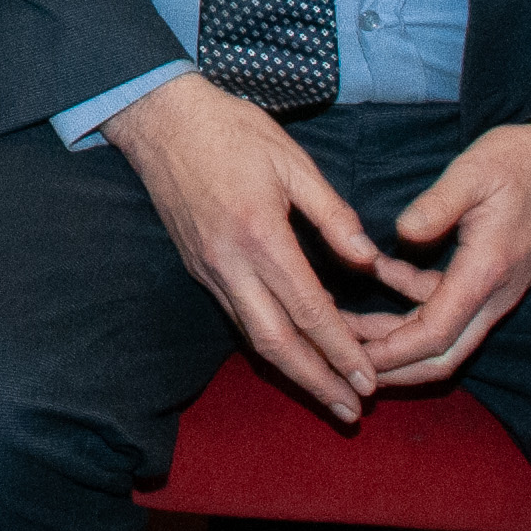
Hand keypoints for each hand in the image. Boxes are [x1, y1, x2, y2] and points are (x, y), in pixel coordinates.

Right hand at [104, 72, 438, 421]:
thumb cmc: (232, 131)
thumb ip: (333, 214)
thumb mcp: (293, 161)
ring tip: (329, 395)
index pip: (308, 309)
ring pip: (253, 337)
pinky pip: (238, 318)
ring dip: (294, 371)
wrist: (161, 120)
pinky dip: (269, 345)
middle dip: (316, 381)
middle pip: (276, 342)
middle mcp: (231, 263)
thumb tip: (369, 261)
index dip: (341, 350)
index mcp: (260, 235)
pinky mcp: (200, 268)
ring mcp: (210, 270)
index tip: (369, 380)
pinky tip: (294, 355)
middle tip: (351, 411)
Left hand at [347, 118, 530, 386]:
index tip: (349, 356)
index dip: (390, 354)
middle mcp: (492, 294)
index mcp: (485, 273)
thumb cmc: (528, 161)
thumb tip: (402, 234)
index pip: (434, 336)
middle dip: (390, 365)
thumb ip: (437, 205)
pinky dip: (410, 297)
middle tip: (340, 359)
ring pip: (442, 334)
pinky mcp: (490, 276)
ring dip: (394, 333)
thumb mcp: (475, 172)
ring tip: (344, 321)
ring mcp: (493, 289)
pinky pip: (447, 303)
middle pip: (440, 355)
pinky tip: (379, 269)